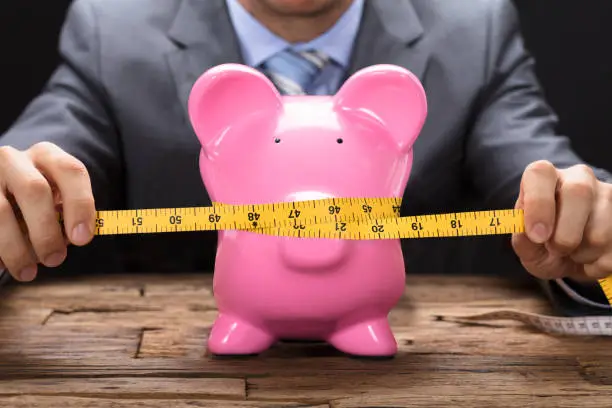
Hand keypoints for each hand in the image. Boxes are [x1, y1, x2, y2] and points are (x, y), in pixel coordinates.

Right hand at [0, 142, 94, 281]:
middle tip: (54, 260)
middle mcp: (14, 159)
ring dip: (16, 247)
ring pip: (0, 210)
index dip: (80, 205)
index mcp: (47, 156)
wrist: (1, 190)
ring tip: (28, 272)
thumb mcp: (56, 199)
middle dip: (46, 231)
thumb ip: (66, 214)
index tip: (82, 239)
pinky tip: (2, 267)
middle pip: (34, 190)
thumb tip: (72, 238)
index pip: (71, 171)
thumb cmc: (38, 202)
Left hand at [512, 160, 611, 281]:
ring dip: (582, 254)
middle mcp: (578, 178)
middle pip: (578, 193)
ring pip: (600, 229)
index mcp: (545, 178)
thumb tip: (530, 233)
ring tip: (573, 252)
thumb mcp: (526, 245)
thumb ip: (522, 239)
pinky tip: (590, 257)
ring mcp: (606, 193)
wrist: (570, 256)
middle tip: (556, 250)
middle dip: (565, 235)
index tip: (537, 235)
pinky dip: (598, 264)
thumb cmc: (543, 244)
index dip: (538, 204)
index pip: (540, 173)